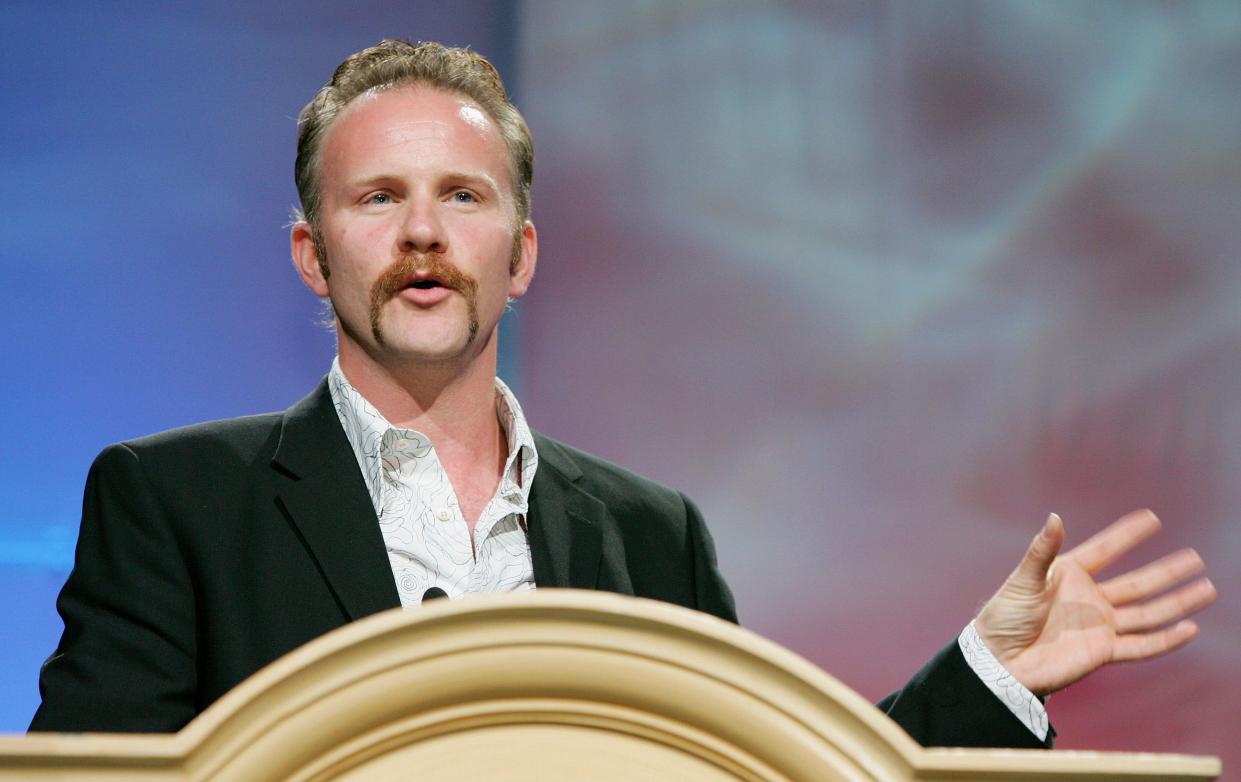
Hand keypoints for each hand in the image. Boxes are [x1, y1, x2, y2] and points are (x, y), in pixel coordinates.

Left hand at [974, 510, 1215, 696]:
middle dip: (1167, 571)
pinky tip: (1189, 628)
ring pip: (1147, 612)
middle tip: (1195, 557)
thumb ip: (1043, 551)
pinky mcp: (1103, 651)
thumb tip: (1055, 517)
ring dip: (1177, 602)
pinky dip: (1166, 639)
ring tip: (1206, 588)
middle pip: (1137, 583)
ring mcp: (1099, 625)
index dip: (1127, 535)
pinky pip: (1141, 645)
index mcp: (1069, 575)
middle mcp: (1089, 598)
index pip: (1105, 550)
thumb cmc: (1002, 617)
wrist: (999, 660)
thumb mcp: (1022, 580)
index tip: (1152, 518)